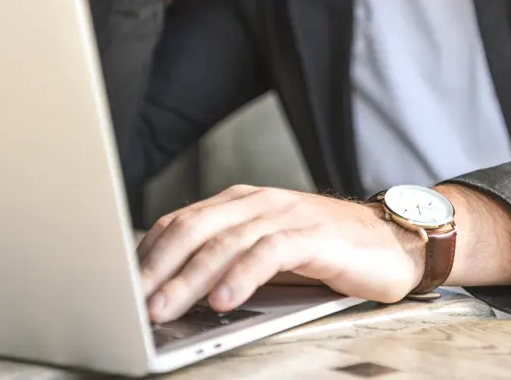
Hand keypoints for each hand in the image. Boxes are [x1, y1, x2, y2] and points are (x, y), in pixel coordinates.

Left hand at [137, 185, 423, 323]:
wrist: (390, 241)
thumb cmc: (323, 252)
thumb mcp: (265, 253)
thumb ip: (226, 260)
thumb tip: (172, 293)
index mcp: (239, 203)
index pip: (180, 222)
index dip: (147, 254)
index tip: (121, 287)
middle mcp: (257, 202)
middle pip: (194, 228)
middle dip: (159, 267)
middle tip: (132, 302)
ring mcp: (285, 215)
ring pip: (226, 242)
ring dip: (191, 277)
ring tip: (166, 308)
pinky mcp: (313, 235)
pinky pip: (269, 252)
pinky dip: (242, 276)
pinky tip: (223, 299)